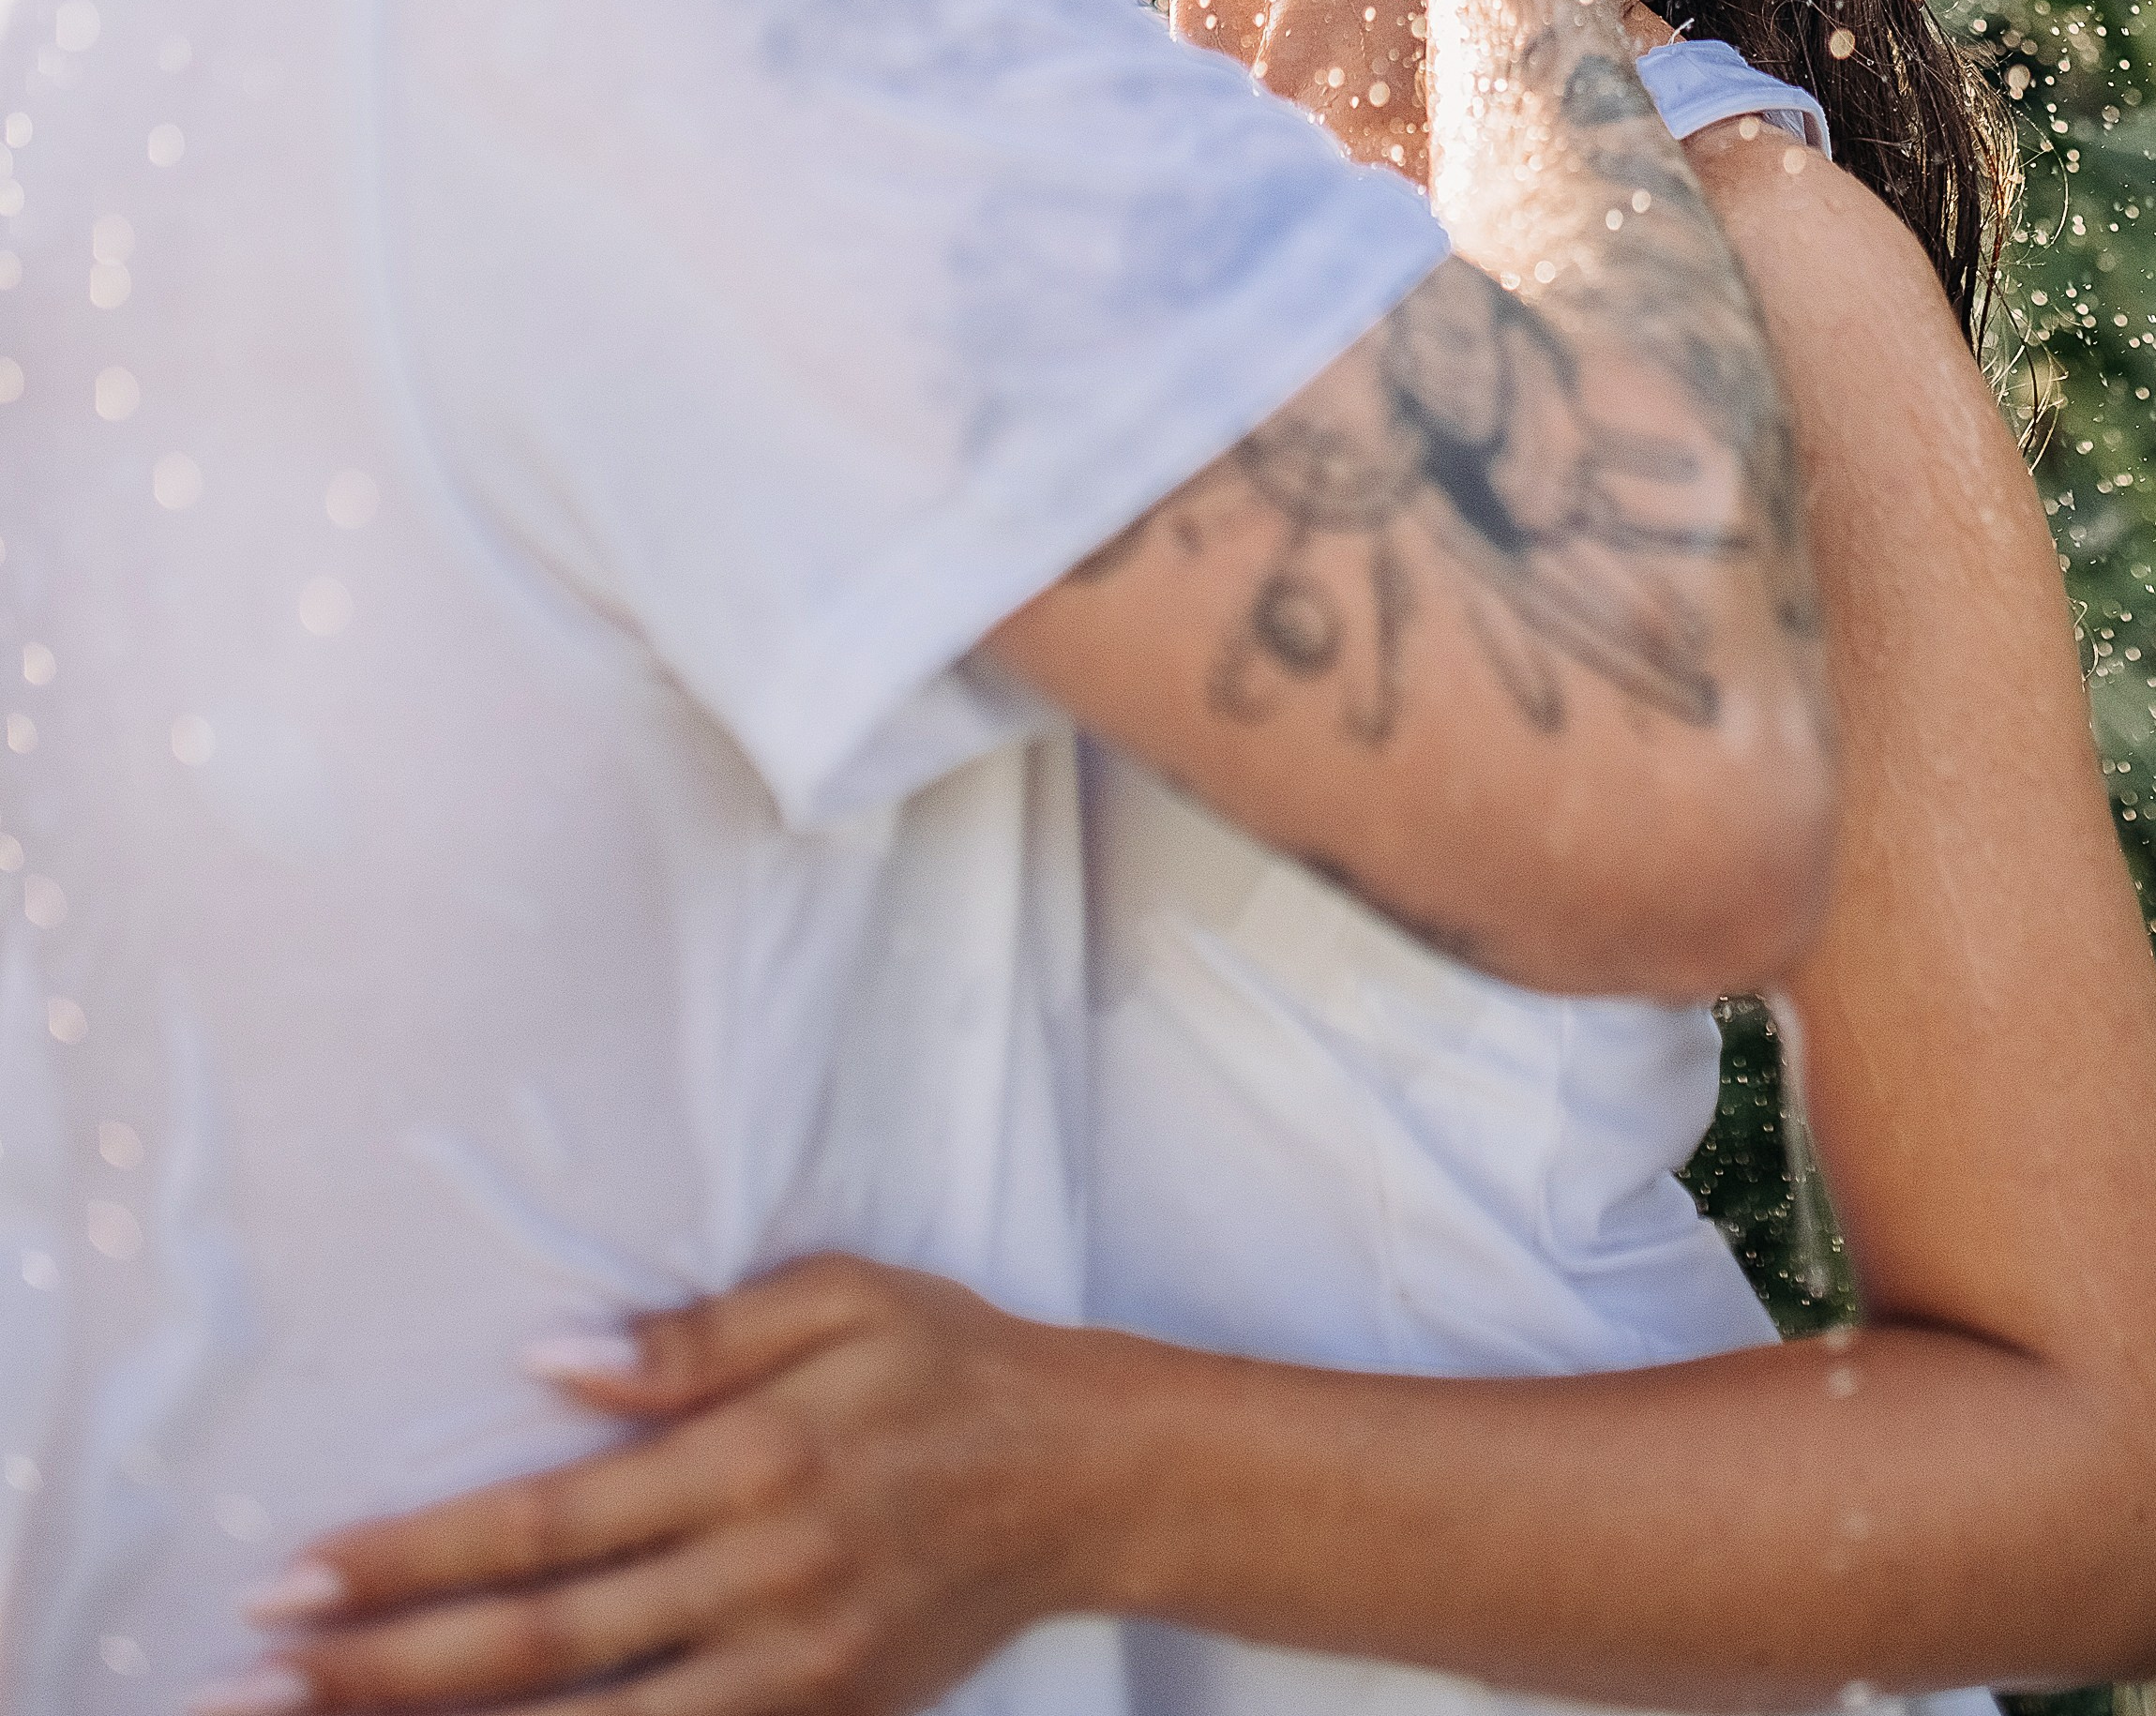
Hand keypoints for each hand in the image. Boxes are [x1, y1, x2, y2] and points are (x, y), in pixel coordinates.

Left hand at [223, 1258, 1122, 1715]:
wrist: (1090, 1480)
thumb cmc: (951, 1364)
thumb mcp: (839, 1296)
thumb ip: (695, 1338)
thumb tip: (549, 1362)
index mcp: (749, 1462)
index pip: (541, 1523)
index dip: (410, 1559)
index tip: (292, 1577)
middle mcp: (755, 1582)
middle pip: (534, 1649)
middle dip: (379, 1671)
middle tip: (247, 1681)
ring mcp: (786, 1676)